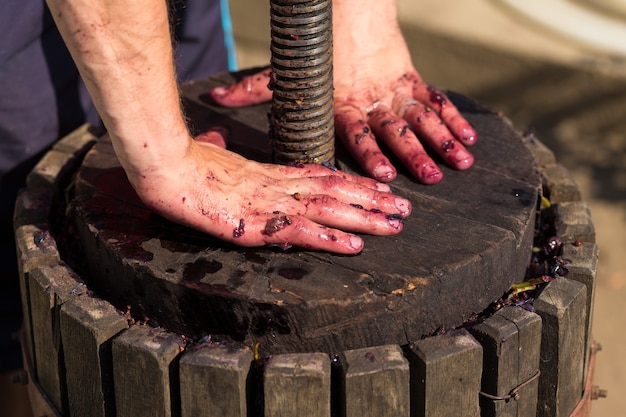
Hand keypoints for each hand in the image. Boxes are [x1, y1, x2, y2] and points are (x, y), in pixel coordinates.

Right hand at [132, 131, 410, 254]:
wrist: (164, 165)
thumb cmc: (181, 161)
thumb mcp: (208, 155)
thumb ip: (221, 152)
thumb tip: (218, 145)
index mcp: (270, 173)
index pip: (322, 176)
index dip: (354, 184)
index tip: (379, 189)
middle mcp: (278, 186)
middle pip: (336, 190)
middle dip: (373, 200)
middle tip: (405, 208)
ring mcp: (271, 203)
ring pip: (329, 208)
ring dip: (365, 218)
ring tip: (396, 224)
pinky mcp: (258, 223)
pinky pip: (303, 232)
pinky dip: (331, 238)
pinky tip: (356, 246)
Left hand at [210, 3, 476, 184]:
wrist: (347, 8)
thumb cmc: (315, 48)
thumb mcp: (283, 70)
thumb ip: (252, 88)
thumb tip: (215, 97)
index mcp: (343, 103)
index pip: (357, 131)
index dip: (370, 153)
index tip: (382, 175)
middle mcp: (372, 99)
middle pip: (395, 129)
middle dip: (414, 154)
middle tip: (428, 179)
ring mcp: (395, 89)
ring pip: (421, 117)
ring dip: (441, 141)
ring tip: (461, 164)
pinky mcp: (411, 78)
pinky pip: (435, 99)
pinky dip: (452, 119)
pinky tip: (469, 140)